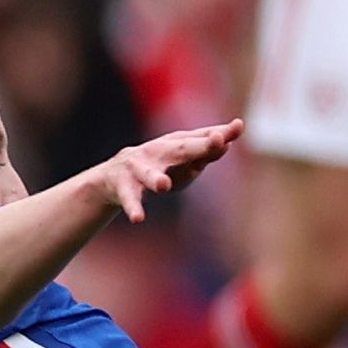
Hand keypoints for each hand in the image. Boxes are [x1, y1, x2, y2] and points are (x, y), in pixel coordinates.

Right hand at [99, 118, 244, 221]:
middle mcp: (158, 152)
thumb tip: (233, 134)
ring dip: (155, 178)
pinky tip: (138, 218)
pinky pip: (129, 199)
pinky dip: (133, 208)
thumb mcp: (184, 156)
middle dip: (199, 146)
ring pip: (149, 174)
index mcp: (176, 144)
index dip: (218, 136)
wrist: (111, 177)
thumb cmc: (158, 164)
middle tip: (218, 141)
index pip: (202, 139)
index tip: (236, 129)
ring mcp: (139, 168)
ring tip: (163, 186)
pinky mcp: (123, 187)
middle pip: (182, 149)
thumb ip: (208, 148)